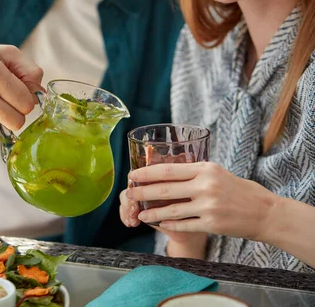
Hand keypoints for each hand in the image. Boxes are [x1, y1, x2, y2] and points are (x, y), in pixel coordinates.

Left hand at [127, 162, 279, 240]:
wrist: (265, 212)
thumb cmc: (239, 190)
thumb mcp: (217, 173)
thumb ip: (194, 172)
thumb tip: (166, 171)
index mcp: (205, 169)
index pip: (168, 170)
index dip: (147, 173)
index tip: (133, 175)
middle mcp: (205, 185)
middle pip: (165, 189)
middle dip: (143, 192)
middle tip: (129, 194)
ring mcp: (208, 205)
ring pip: (172, 210)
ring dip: (153, 212)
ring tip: (140, 214)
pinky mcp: (212, 223)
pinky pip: (184, 224)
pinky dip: (170, 224)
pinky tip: (160, 224)